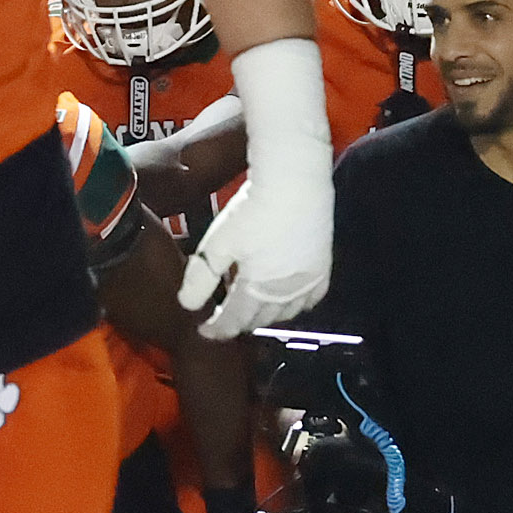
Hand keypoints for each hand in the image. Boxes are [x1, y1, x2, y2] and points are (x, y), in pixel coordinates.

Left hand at [178, 158, 328, 338]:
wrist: (294, 182)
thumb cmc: (252, 210)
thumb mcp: (217, 243)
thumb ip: (201, 278)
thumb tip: (188, 305)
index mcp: (256, 289)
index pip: (234, 321)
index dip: (217, 329)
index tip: (204, 331)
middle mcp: (285, 293)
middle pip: (260, 319)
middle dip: (240, 323)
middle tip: (225, 319)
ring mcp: (308, 282)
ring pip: (286, 313)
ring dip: (267, 316)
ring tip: (252, 310)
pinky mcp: (323, 266)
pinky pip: (311, 299)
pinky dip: (296, 305)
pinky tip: (288, 299)